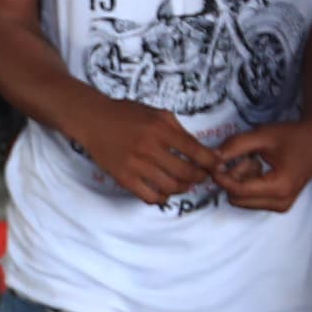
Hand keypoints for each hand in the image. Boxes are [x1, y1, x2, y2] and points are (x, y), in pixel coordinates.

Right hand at [66, 99, 222, 206]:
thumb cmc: (126, 114)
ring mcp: (136, 165)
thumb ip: (178, 130)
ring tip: (185, 185)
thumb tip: (199, 149)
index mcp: (161, 129)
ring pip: (170, 187)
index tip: (218, 166)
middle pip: (186, 172)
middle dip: (200, 177)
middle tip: (202, 176)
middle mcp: (150, 148)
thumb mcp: (157, 113)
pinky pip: (149, 197)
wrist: (93, 120)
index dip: (211, 161)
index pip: (195, 150)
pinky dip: (162, 198)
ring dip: (183, 189)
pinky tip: (165, 193)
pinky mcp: (124, 178)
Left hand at [212, 106, 311, 212]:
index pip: (238, 190)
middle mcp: (281, 202)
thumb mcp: (262, 135)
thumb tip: (212, 158)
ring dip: (242, 181)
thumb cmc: (292, 135)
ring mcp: (282, 206)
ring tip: (257, 161)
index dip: (222, 176)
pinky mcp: (281, 204)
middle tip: (247, 157)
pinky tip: (261, 169)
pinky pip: (252, 200)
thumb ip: (235, 146)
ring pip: (243, 201)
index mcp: (279, 187)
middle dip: (235, 178)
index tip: (214, 162)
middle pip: (238, 198)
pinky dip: (249, 185)